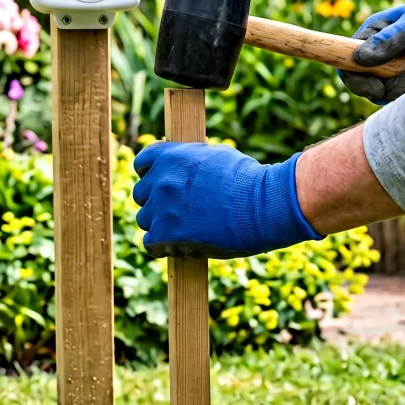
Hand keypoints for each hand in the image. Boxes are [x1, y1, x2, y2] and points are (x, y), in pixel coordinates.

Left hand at [132, 142, 321, 258]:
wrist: (263, 206)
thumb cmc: (250, 181)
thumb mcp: (219, 157)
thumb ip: (194, 161)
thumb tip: (189, 163)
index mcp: (172, 156)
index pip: (142, 163)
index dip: (151, 176)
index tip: (161, 185)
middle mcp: (161, 179)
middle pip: (141, 194)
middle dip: (157, 203)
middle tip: (178, 213)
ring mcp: (161, 208)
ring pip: (145, 220)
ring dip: (161, 227)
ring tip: (186, 232)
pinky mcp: (164, 234)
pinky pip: (151, 244)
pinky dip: (164, 248)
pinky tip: (184, 247)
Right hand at [337, 0, 404, 103]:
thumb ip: (389, 41)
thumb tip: (359, 59)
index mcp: (374, 34)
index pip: (347, 62)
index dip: (355, 79)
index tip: (375, 88)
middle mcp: (381, 54)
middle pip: (367, 86)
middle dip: (392, 86)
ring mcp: (397, 70)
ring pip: (389, 96)